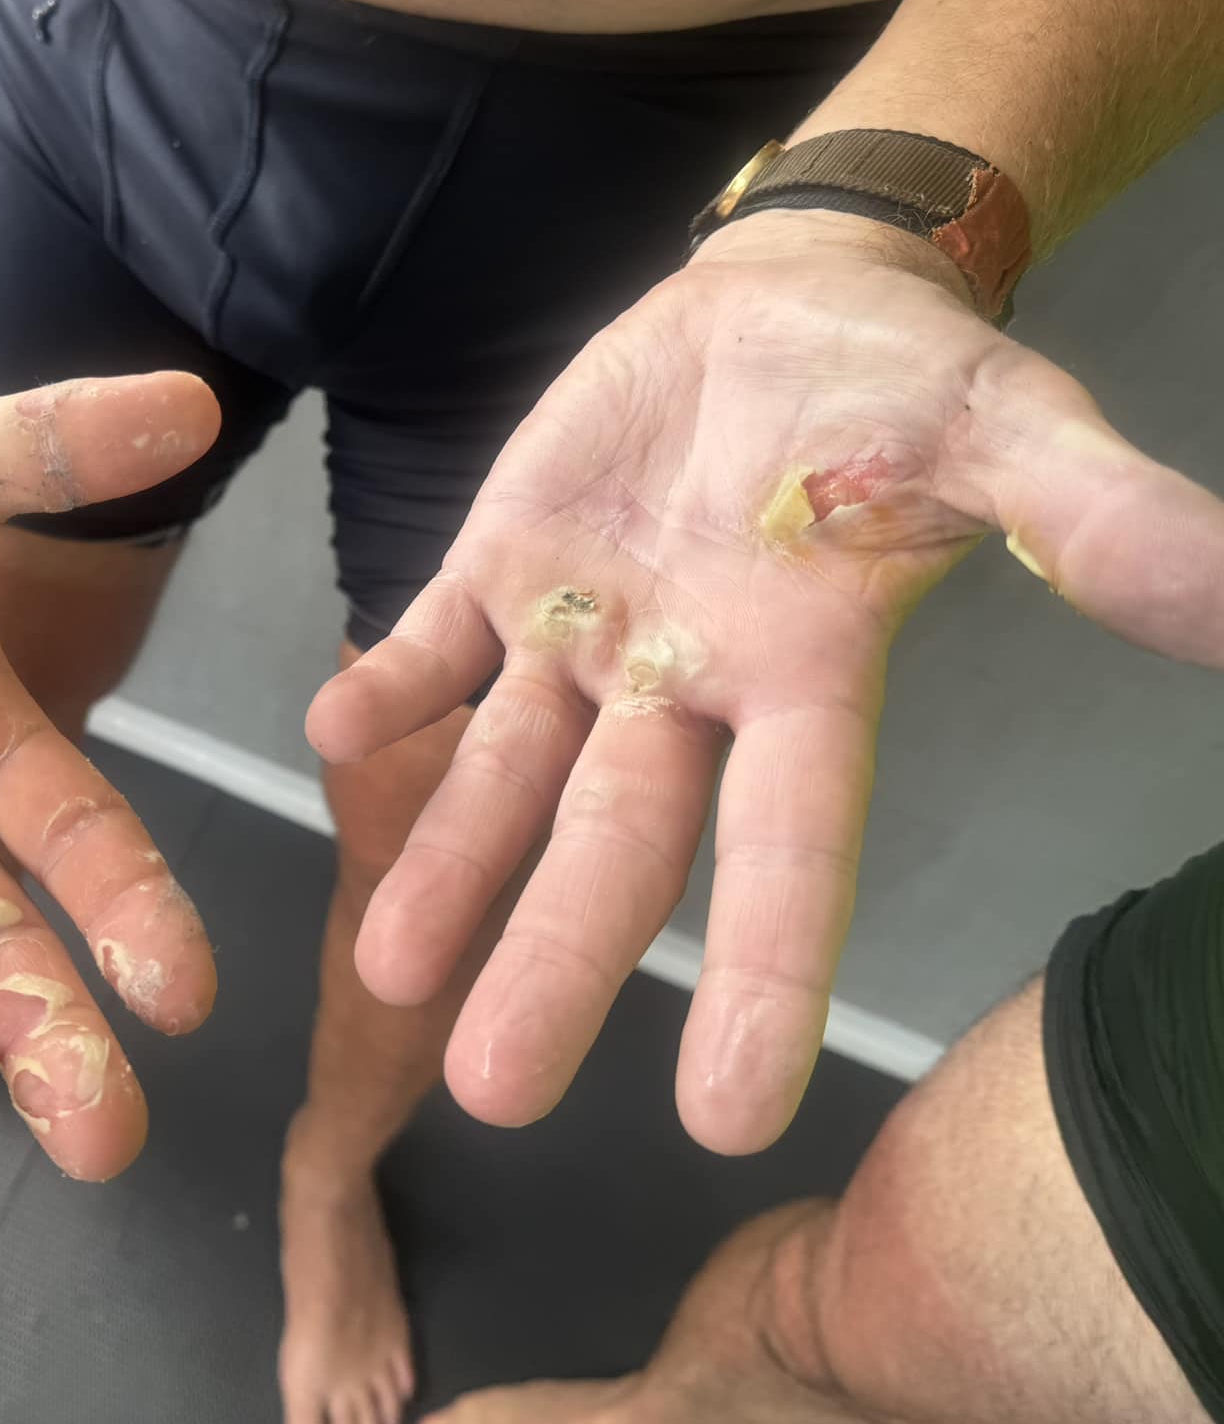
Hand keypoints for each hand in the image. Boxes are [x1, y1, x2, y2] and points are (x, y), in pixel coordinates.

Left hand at [307, 210, 1223, 1152]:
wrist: (790, 304)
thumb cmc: (904, 382)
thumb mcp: (1004, 431)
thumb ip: (1092, 515)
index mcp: (806, 681)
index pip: (788, 850)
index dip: (761, 976)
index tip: (724, 1118)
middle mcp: (686, 687)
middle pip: (617, 844)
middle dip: (557, 959)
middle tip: (491, 1094)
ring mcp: (584, 633)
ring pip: (507, 770)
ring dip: (447, 860)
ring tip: (386, 973)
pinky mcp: (504, 563)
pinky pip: (434, 636)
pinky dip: (390, 682)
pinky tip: (331, 732)